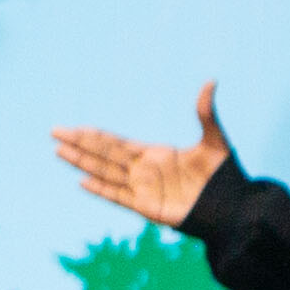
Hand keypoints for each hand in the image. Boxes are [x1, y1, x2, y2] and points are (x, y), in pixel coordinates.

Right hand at [56, 86, 228, 225]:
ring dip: (83, 162)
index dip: (96, 136)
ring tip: (58, 151)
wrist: (235, 208)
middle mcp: (145, 171)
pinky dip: (101, 189)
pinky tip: (82, 182)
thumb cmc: (226, 177)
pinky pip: (119, 197)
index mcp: (157, 155)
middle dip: (80, 143)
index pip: (118, 143)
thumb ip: (207, 113)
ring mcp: (144, 189)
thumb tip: (211, 81)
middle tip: (54, 132)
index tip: (74, 127)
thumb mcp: (216, 140)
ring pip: (105, 172)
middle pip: (105, 154)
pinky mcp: (148, 207)